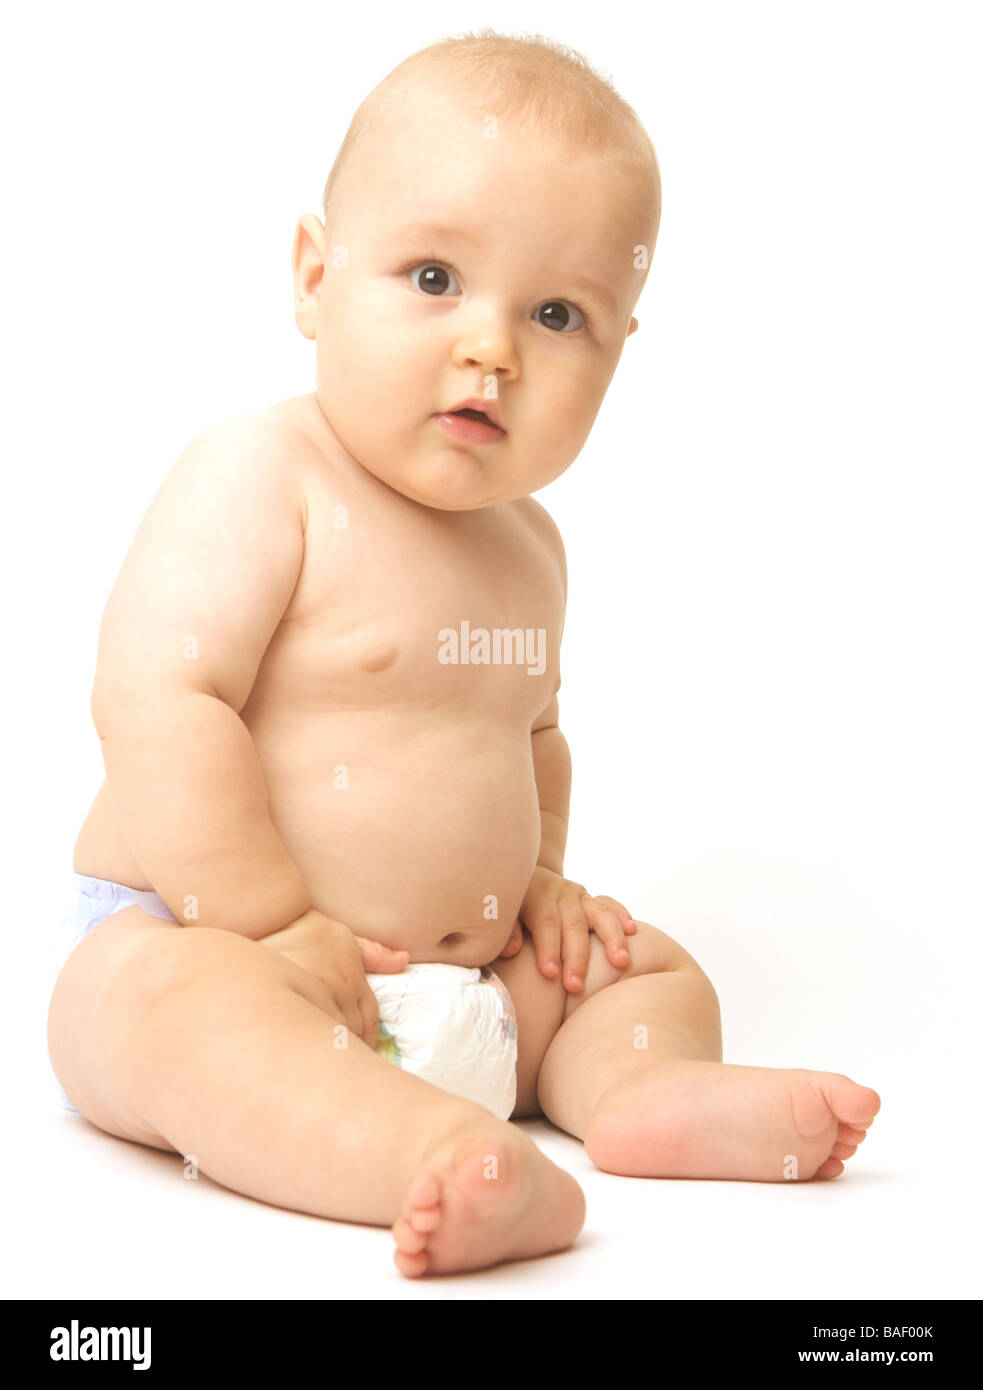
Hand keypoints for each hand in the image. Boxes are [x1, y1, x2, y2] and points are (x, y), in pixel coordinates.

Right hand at [257, 908, 407, 1048]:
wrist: (267, 919)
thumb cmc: (305, 930)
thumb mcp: (342, 937)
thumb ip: (373, 953)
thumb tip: (404, 959)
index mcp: (352, 978)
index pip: (370, 1019)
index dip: (367, 1037)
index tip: (361, 1049)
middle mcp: (338, 989)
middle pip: (352, 1031)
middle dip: (349, 1045)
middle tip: (343, 1061)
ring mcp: (314, 996)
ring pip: (331, 1035)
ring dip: (330, 1048)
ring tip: (324, 1060)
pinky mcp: (290, 1001)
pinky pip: (306, 1032)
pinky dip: (308, 1042)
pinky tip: (303, 1052)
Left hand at [501, 867, 636, 992]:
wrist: (522, 874)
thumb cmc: (509, 906)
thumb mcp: (501, 912)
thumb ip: (504, 929)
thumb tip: (511, 949)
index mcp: (535, 895)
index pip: (544, 922)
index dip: (548, 948)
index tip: (550, 974)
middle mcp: (560, 893)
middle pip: (572, 925)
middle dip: (576, 957)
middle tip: (576, 986)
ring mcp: (578, 895)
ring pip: (599, 914)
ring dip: (610, 938)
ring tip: (620, 962)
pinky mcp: (590, 899)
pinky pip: (610, 905)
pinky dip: (621, 916)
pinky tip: (632, 932)